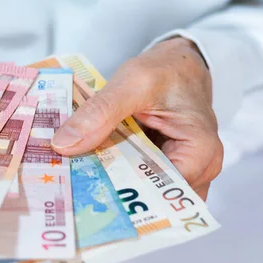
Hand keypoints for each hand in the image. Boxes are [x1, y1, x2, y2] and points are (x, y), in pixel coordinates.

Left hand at [52, 38, 222, 199]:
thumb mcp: (132, 82)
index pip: (161, 192)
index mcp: (200, 152)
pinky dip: (119, 176)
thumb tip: (62, 145)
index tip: (82, 192)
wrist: (181, 63)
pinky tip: (91, 170)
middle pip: (154, 199)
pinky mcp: (167, 169)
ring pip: (147, 195)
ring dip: (114, 188)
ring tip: (76, 182)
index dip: (122, 195)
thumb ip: (100, 113)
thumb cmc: (168, 69)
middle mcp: (200, 170)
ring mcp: (186, 173)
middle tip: (71, 191)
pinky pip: (143, 182)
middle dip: (114, 196)